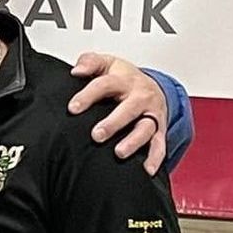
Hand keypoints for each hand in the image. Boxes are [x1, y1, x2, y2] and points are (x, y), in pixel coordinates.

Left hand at [67, 53, 167, 174]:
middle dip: (114, 123)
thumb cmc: (123, 78)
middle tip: (96, 135)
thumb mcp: (107, 64)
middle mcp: (140, 96)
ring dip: (133, 141)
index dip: (89, 95)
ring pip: (145, 128)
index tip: (73, 108)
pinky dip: (155, 158)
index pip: (105, 85)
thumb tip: (76, 70)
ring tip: (119, 152)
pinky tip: (146, 169)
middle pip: (129, 109)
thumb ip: (90, 62)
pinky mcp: (159, 129)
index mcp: (125, 80)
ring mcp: (151, 114)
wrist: (152, 86)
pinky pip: (160, 145)